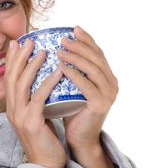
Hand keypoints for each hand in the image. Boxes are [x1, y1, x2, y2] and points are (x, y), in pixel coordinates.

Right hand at [5, 39, 66, 167]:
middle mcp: (12, 110)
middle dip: (19, 57)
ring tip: (43, 50)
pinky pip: (38, 98)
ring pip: (22, 85)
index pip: (9, 78)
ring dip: (32, 65)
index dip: (12, 59)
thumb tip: (44, 80)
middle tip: (29, 40)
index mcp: (12, 107)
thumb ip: (36, 99)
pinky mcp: (31, 123)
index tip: (18, 43)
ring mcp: (19, 117)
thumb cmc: (46, 139)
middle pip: (12, 77)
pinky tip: (57, 72)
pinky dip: (47, 82)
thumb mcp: (37, 115)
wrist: (46, 165)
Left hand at [57, 26, 118, 153]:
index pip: (98, 53)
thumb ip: (72, 70)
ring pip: (93, 69)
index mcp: (107, 77)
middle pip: (96, 58)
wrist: (79, 138)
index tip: (74, 28)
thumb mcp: (72, 86)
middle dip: (80, 45)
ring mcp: (108, 94)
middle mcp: (112, 83)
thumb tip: (55, 48)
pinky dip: (74, 74)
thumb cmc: (72, 111)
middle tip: (63, 38)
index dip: (87, 39)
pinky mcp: (100, 104)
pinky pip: (87, 85)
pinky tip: (61, 67)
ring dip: (75, 57)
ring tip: (59, 50)